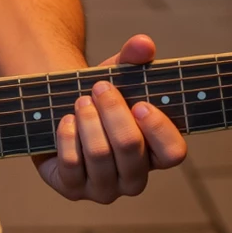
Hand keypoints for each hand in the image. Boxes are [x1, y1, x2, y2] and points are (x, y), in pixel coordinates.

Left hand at [35, 34, 187, 203]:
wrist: (57, 111)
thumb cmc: (97, 97)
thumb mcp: (116, 75)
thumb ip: (132, 59)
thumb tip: (144, 43)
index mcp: (155, 153)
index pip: (173, 153)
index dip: (158, 128)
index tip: (140, 102)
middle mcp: (134, 177)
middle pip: (131, 148)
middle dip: (113, 112)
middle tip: (99, 88)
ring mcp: (104, 189)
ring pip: (100, 156)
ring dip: (89, 121)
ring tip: (80, 101)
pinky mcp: (73, 189)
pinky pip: (72, 165)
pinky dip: (68, 137)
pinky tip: (66, 120)